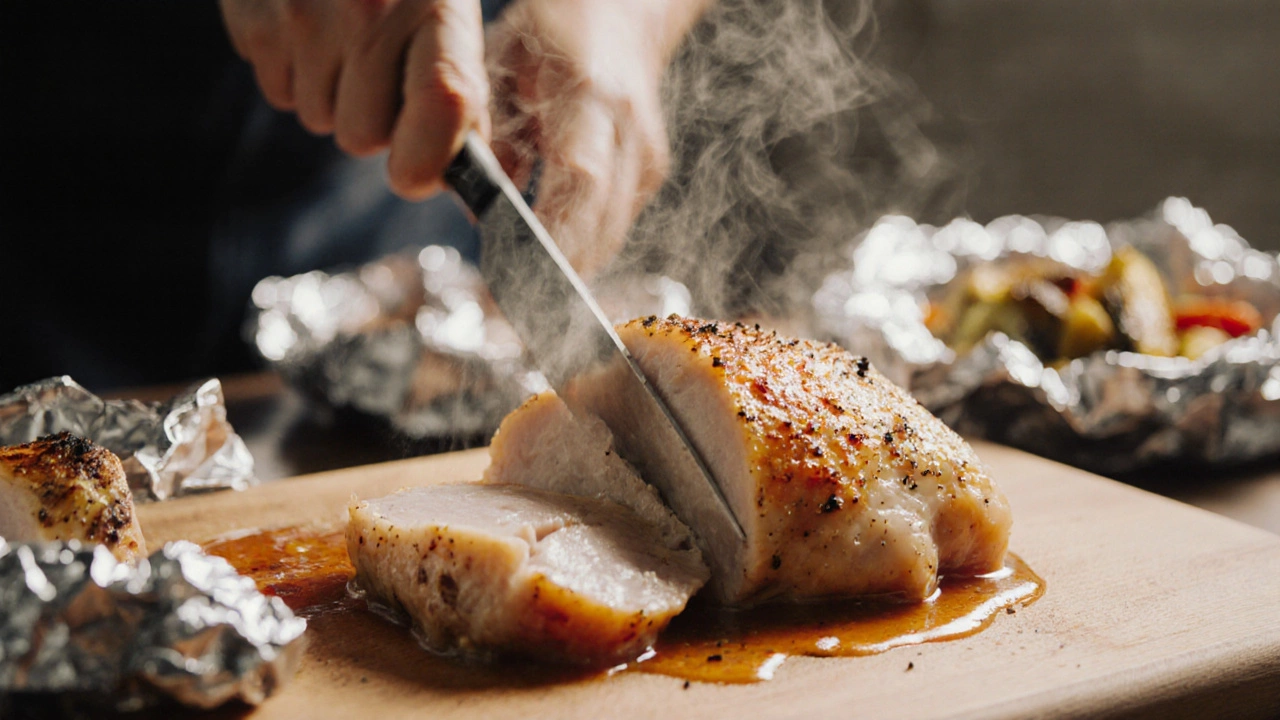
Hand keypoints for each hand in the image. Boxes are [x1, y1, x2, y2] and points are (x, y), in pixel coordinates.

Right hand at [219, 0, 489, 199]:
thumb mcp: (447, 14)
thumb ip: (460, 93)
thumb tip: (467, 176)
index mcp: (436, 7)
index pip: (442, 104)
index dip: (426, 161)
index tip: (415, 172)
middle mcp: (368, 10)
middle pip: (362, 136)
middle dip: (371, 116)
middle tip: (378, 64)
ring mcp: (303, 13)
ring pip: (317, 118)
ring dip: (331, 92)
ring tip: (342, 37)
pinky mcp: (252, 16)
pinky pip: (278, 91)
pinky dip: (294, 70)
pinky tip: (308, 26)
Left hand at [221, 0, 711, 276]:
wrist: (621, 12)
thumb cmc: (546, 33)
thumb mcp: (501, 62)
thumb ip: (489, 132)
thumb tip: (477, 212)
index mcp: (590, 96)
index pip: (579, 180)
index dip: (554, 240)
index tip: (520, 288)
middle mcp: (629, 132)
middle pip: (600, 227)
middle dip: (558, 285)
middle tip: (520, 332)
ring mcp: (644, 157)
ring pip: (608, 239)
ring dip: (568, 282)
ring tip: (532, 325)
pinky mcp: (646, 174)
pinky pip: (610, 230)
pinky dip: (578, 258)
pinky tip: (551, 287)